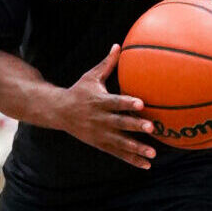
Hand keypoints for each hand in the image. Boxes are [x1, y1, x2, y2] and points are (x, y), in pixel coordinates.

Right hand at [59, 45, 155, 168]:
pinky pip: (118, 154)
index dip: (128, 103)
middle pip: (119, 123)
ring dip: (137, 149)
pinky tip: (147, 165)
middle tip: (152, 128)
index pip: (115, 102)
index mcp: (99, 102)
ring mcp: (100, 134)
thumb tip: (119, 44)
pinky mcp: (100, 144)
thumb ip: (107, 64)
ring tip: (153, 154)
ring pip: (120, 143)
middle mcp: (100, 119)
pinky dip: (132, 160)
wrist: (58, 112)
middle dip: (135, 126)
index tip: (141, 103)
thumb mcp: (91, 77)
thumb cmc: (79, 91)